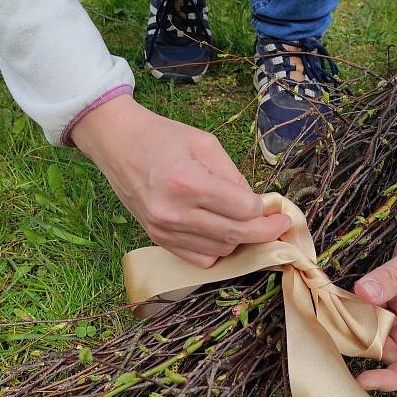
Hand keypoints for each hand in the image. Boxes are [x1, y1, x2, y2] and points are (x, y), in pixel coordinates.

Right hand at [71, 94, 291, 266]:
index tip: (277, 208)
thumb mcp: (205, 143)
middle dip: (264, 232)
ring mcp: (163, 230)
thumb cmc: (162, 137)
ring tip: (247, 224)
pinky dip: (218, 250)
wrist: (117, 144)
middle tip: (279, 225)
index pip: (242, 210)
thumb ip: (232, 174)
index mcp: (188, 183)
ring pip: (220, 250)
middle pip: (235, 235)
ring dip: (240, 240)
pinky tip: (223, 234)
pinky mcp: (156, 239)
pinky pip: (199, 258)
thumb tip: (255, 204)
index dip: (265, 210)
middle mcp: (174, 212)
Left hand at [352, 161, 396, 390]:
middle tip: (338, 344)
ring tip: (334, 323)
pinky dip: (358, 307)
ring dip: (361, 329)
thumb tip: (362, 293)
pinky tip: (338, 304)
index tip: (365, 381)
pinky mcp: (396, 286)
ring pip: (383, 329)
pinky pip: (375, 305)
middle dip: (371, 350)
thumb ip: (394, 277)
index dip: (395, 378)